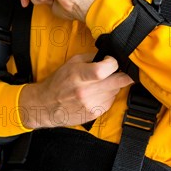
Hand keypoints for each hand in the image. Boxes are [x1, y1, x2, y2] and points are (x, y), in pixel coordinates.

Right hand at [18, 53, 133, 127]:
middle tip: (124, 71)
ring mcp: (91, 104)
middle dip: (124, 75)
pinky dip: (108, 95)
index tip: (111, 60)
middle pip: (117, 82)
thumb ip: (92, 57)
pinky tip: (97, 93)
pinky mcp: (94, 114)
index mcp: (78, 75)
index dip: (113, 63)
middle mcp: (85, 91)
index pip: (104, 70)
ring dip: (113, 85)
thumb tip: (109, 56)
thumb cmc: (59, 82)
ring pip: (116, 91)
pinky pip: (110, 101)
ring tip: (102, 82)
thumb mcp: (71, 62)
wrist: (46, 105)